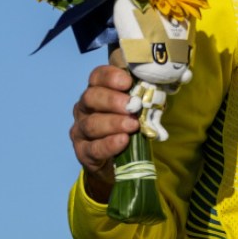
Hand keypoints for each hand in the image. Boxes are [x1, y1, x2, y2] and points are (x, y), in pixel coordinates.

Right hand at [70, 65, 139, 202]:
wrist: (115, 162)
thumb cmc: (127, 126)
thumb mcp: (136, 109)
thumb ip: (142, 99)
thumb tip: (156, 92)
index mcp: (97, 92)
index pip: (97, 77)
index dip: (110, 77)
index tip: (127, 82)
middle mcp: (84, 108)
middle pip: (91, 98)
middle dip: (112, 100)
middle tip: (132, 106)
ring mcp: (80, 130)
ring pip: (91, 124)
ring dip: (114, 123)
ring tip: (133, 125)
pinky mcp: (82, 152)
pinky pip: (93, 147)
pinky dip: (109, 144)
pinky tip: (123, 140)